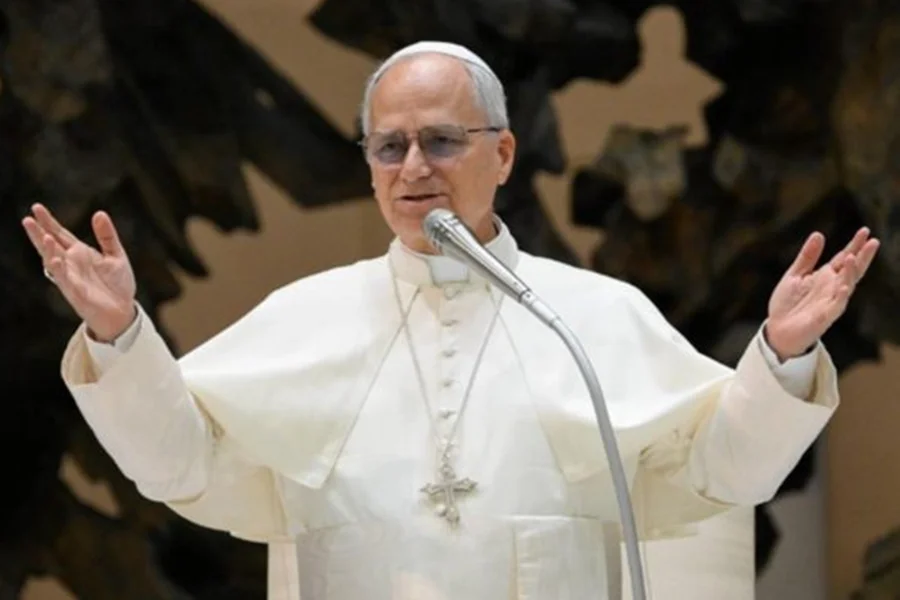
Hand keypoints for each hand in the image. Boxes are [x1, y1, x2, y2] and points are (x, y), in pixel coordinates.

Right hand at [22, 203, 136, 341]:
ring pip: (54, 262)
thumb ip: (107, 236)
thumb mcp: (116, 255)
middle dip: (39, 233)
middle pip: (50, 246)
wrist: (123, 311)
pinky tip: (54, 259)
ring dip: (48, 250)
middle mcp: (71, 264)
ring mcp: (71, 278)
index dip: (49, 222)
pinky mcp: (76, 293)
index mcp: (80, 253)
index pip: (60, 234)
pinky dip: (59, 270)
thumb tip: (99, 213)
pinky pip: (65, 281)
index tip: (36, 207)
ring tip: (44, 236)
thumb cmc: (117, 284)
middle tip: (28, 219)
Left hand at [765, 227, 879, 360]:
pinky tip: (843, 287)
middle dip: (862, 257)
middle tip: (873, 241)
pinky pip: (835, 306)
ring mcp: (830, 302)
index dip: (854, 245)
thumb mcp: (795, 275)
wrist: (778, 330)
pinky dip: (840, 297)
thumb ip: (807, 257)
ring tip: (852, 257)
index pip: (843, 258)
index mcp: (825, 277)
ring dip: (850, 273)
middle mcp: (832, 288)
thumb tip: (819, 234)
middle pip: (851, 270)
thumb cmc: (788, 303)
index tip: (865, 231)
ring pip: (846, 286)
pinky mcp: (824, 317)